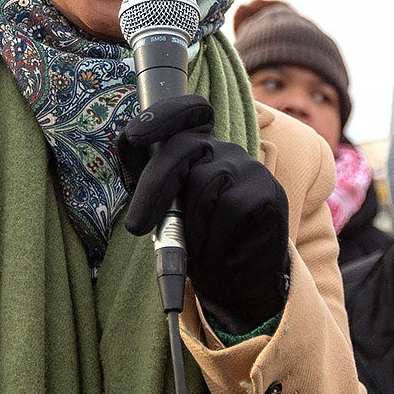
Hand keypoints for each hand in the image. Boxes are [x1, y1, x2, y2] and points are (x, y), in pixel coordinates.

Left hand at [121, 94, 290, 329]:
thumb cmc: (196, 241)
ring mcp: (246, 166)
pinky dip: (214, 238)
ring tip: (199, 247)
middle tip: (136, 227)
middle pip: (182, 148)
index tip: (135, 135)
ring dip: (191, 226)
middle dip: (154, 186)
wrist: (236, 281)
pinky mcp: (266, 191)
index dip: (163, 115)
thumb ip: (149, 181)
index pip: (187, 112)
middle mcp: (222, 149)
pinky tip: (220, 251)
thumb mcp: (164, 211)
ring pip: (203, 182)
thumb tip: (127, 143)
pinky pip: (228, 208)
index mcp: (196, 147)